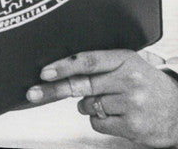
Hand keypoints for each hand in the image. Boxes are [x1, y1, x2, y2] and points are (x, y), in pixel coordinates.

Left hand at [25, 50, 177, 146]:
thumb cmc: (150, 86)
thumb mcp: (129, 65)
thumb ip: (101, 65)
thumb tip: (62, 70)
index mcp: (125, 59)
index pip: (88, 60)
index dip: (63, 66)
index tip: (45, 72)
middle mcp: (129, 80)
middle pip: (81, 84)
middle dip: (54, 89)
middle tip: (35, 92)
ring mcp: (131, 104)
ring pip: (87, 105)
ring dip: (89, 105)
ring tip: (111, 102)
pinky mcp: (132, 125)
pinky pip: (97, 123)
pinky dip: (99, 120)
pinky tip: (116, 116)